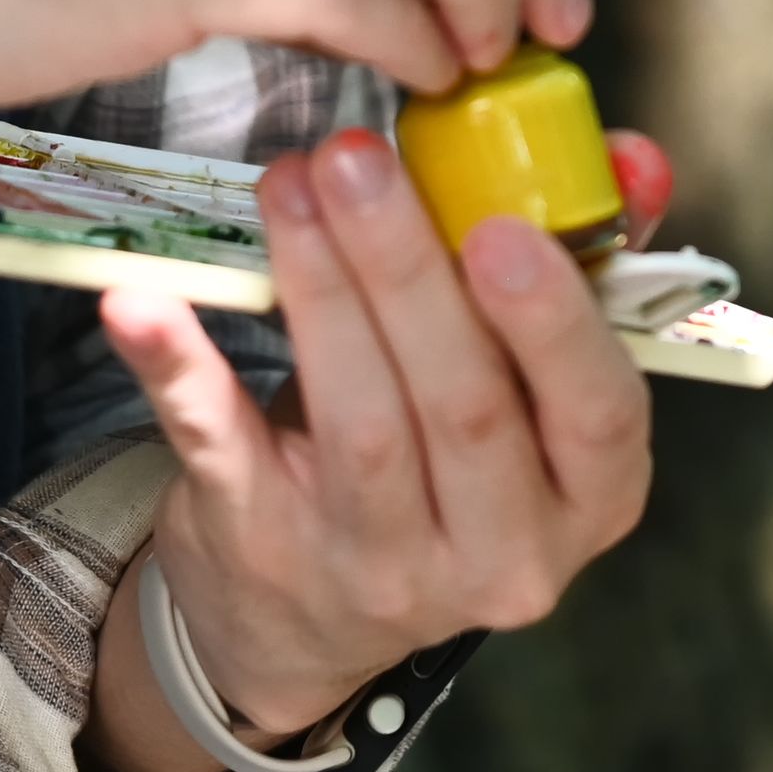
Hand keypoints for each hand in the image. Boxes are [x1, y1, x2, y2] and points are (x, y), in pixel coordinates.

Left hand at [91, 125, 656, 771]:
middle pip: (462, 408)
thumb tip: (633, 153)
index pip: (596, 417)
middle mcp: (497, 553)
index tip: (501, 228)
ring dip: (320, 289)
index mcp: (587, 500)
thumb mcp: (533, 392)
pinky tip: (139, 300)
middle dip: (408, 270)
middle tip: (359, 159)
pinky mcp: (262, 546)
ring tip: (293, 183)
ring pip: (357, 422)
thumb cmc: (447, 461)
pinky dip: (177, 366)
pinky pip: (218, 447)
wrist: (310, 617)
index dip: (553, 324)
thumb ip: (585, 268)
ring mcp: (375, 564)